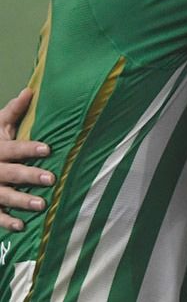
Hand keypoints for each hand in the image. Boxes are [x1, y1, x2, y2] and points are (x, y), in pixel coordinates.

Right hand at [0, 89, 53, 230]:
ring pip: (2, 196)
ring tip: (41, 205)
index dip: (28, 148)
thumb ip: (11, 112)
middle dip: (28, 176)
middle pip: (9, 173)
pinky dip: (5, 221)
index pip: (12, 148)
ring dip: (20, 201)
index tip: (47, 149)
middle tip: (51, 179)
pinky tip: (21, 226)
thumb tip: (29, 91)